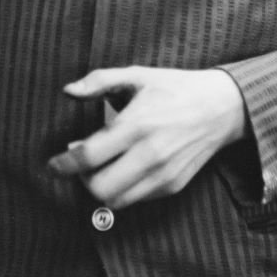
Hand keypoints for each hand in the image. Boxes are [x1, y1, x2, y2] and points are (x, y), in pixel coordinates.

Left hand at [47, 66, 249, 208]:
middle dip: (80, 179)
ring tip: (98, 167)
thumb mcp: (137, 75)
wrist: (221, 107)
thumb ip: (100, 80)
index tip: (54, 163)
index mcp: (137, 124)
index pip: (89, 156)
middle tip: (78, 162)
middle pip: (99, 188)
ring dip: (99, 188)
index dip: (65, 163)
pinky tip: (122, 169)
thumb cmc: (174, 87)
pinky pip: (136, 199)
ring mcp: (163, 174)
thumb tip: (68, 91)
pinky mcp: (173, 186)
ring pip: (116, 201)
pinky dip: (121, 190)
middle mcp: (150, 154)